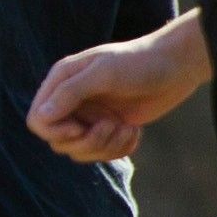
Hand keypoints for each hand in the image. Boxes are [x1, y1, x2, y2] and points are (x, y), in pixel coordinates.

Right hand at [30, 21, 203, 162]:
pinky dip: (120, 149)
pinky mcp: (112, 128)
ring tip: (128, 127)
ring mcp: (92, 116)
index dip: (55, 132)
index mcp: (62, 83)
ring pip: (81, 152)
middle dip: (87, 141)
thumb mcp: (104, 73)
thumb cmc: (140, 63)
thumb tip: (42, 116)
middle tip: (113, 125)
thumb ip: (70, 93)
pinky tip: (135, 131)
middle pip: (59, 142)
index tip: (81, 128)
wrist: (178, 65)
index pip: (38, 121)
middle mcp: (73, 102)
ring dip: (106, 146)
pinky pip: (104, 153)